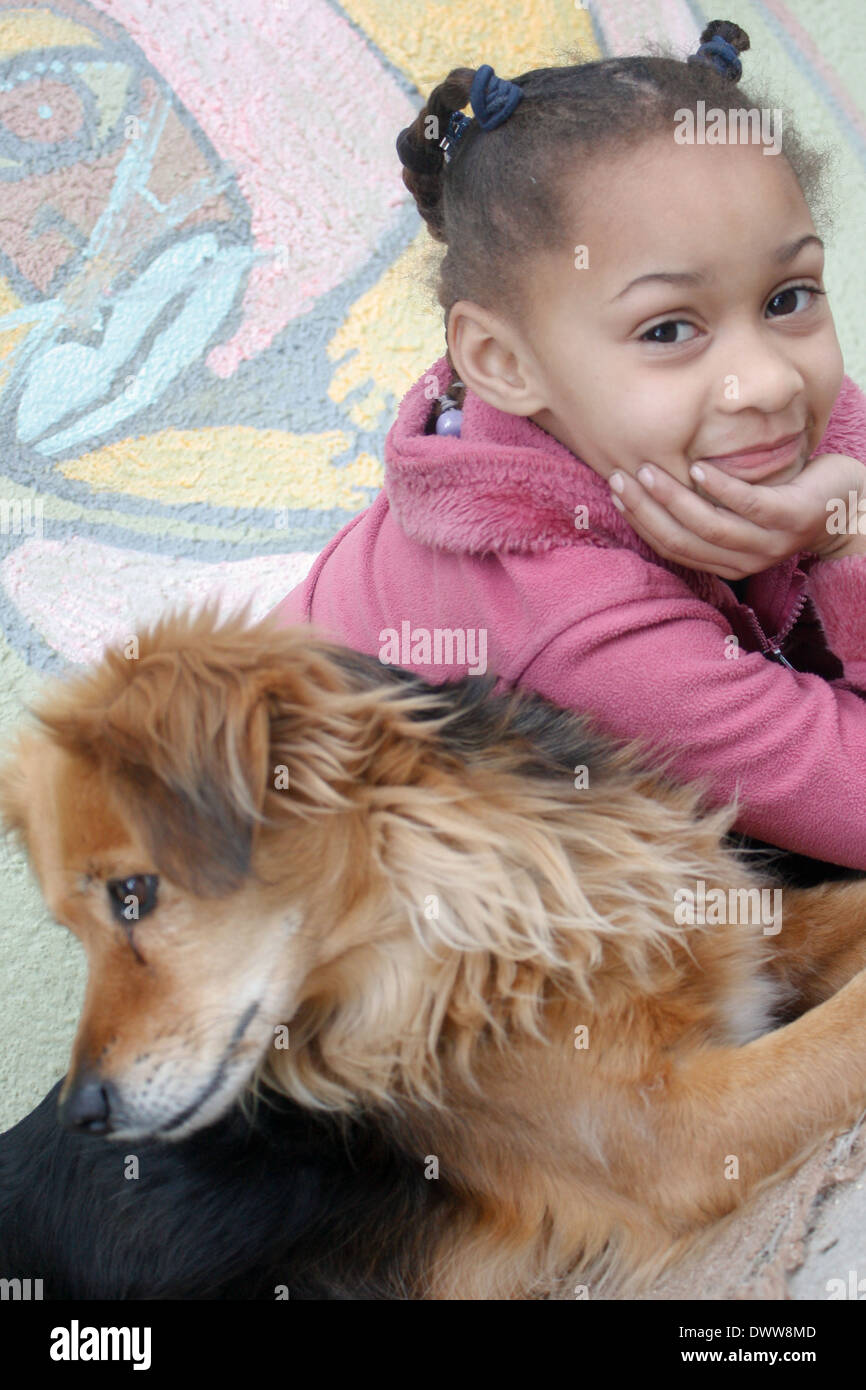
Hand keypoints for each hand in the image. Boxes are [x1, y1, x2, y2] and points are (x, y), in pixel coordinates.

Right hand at [607, 453, 865, 578]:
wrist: (850, 505)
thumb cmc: (789, 502)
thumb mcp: (743, 512)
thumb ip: (709, 508)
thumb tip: (657, 483)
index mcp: (727, 563)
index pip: (671, 547)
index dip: (639, 521)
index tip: (614, 490)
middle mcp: (744, 561)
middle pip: (682, 540)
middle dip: (645, 510)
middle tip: (620, 478)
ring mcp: (769, 543)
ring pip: (710, 527)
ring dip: (673, 499)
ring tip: (648, 470)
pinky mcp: (791, 519)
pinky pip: (748, 505)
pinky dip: (719, 488)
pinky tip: (696, 468)